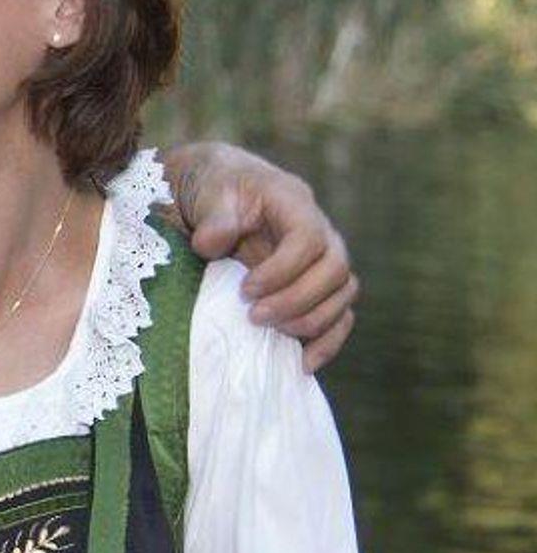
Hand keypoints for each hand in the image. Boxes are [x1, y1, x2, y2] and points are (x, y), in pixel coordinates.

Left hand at [165, 142, 357, 371]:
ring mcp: (322, 261)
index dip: (283, 269)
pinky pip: (339, 316)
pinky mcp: (316, 287)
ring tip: (271, 334)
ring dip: (311, 321)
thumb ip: (214, 215)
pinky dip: (327, 341)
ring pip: (343, 296)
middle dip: (297, 300)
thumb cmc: (215, 188)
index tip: (245, 290)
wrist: (218, 192)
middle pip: (335, 270)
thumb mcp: (209, 190)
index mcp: (295, 203)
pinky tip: (303, 364)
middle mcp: (320, 232)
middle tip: (254, 317)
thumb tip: (213, 243)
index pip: (309, 238)